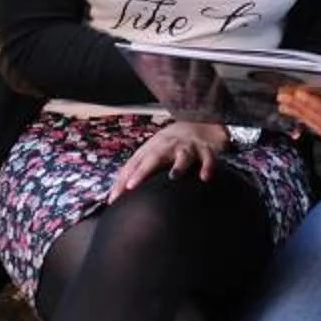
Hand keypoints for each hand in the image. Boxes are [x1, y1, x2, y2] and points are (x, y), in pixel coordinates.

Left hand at [108, 118, 229, 195]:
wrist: (198, 122)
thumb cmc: (170, 144)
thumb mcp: (152, 151)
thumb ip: (137, 169)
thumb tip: (116, 192)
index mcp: (152, 148)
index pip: (134, 165)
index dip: (122, 181)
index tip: (113, 198)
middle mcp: (168, 147)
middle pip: (153, 159)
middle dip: (142, 172)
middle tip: (130, 187)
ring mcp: (187, 148)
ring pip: (182, 156)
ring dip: (178, 166)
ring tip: (173, 177)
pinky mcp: (205, 151)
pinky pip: (207, 159)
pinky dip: (206, 167)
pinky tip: (204, 178)